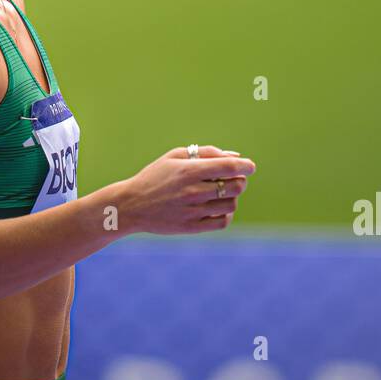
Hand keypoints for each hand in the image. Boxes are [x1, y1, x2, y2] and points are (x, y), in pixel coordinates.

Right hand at [116, 145, 255, 234]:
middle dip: (240, 180)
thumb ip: (206, 153)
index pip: (230, 167)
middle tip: (232, 178)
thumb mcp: (174, 156)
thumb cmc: (155, 177)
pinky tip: (217, 207)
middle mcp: (193, 191)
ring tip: (221, 192)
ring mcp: (193, 211)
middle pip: (236, 186)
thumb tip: (234, 155)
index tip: (249, 166)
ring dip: (232, 197)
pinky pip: (222, 222)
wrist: (131, 206)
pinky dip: (226, 214)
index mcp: (189, 171)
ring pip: (231, 204)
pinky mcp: (192, 227)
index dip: (246, 165)